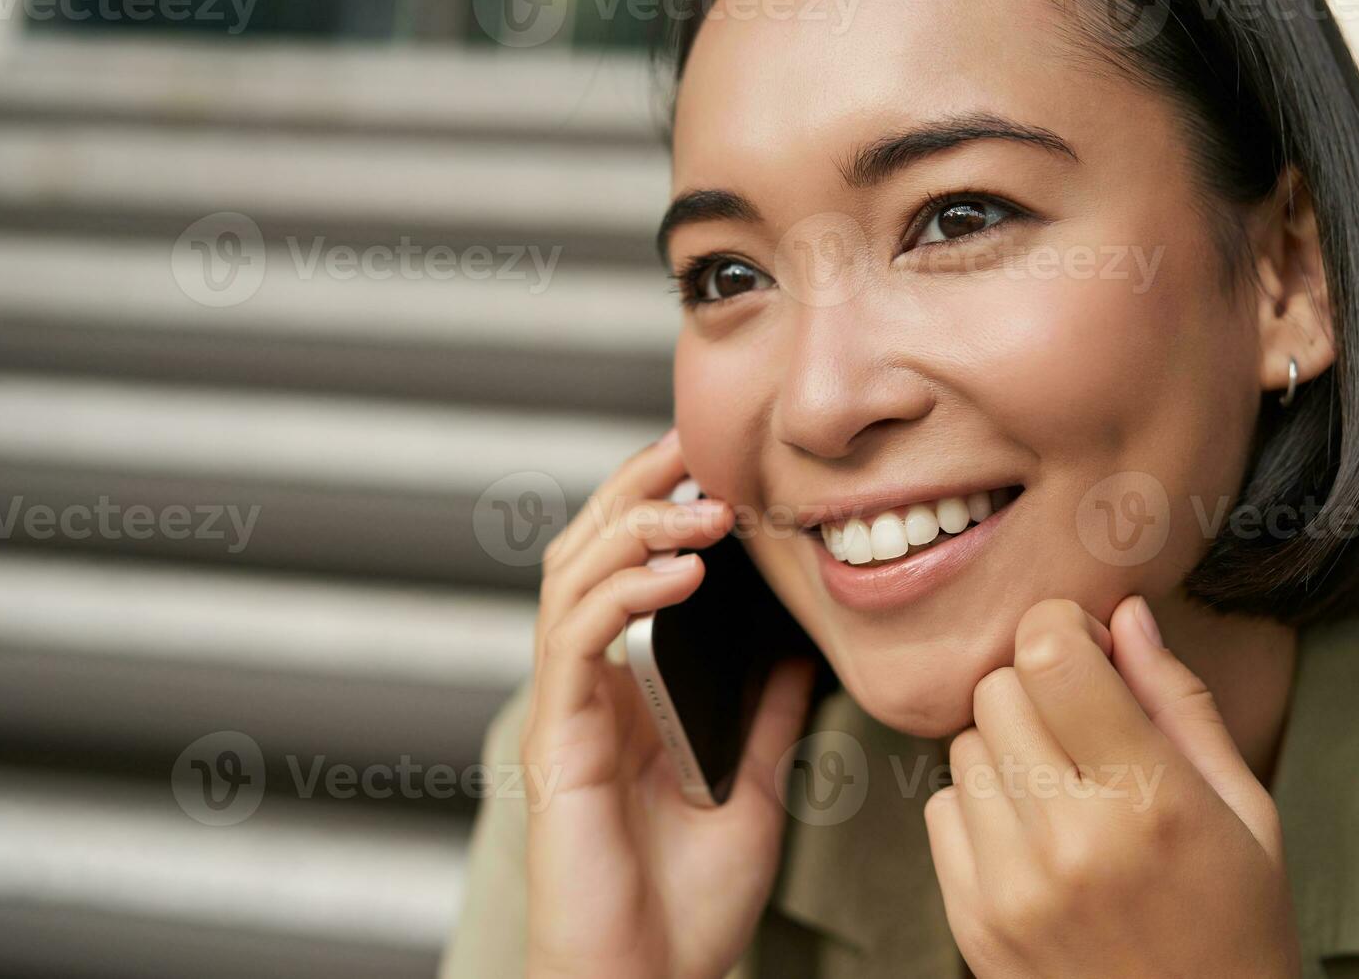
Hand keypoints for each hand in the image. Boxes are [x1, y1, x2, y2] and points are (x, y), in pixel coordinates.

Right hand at [521, 430, 816, 978]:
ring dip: (635, 529)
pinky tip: (680, 575)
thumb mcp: (753, 789)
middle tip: (696, 448)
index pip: (626, 568)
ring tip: (701, 508)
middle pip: (586, 551)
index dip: (659, 505)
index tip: (719, 463)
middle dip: (637, 489)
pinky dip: (623, 594)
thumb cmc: (687, 909)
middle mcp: (586, 691)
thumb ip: (765, 715)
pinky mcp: (556, 744)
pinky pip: (577, 642)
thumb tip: (802, 649)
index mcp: (625, 694)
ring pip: (571, 578)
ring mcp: (566, 712)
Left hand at [925, 596, 1297, 977]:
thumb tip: (1126, 614)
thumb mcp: (1245, 809)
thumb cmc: (1235, 924)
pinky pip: (940, 808)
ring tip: (1067, 791)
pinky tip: (1036, 836)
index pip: (1051, 655)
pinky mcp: (971, 921)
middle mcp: (1070, 842)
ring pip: (963, 746)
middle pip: (999, 690)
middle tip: (1086, 725)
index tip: (1091, 650)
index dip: (1064, 630)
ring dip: (1008, 748)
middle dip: (1040, 687)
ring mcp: (1010, 887)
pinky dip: (980, 807)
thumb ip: (1180, 702)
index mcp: (1151, 802)